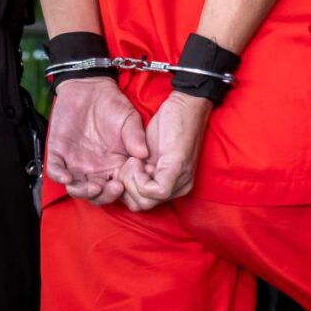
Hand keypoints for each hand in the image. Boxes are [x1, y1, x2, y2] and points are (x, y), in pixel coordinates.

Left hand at [46, 78, 148, 204]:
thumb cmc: (112, 104)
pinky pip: (56, 170)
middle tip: (112, 187)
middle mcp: (95, 168)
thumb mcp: (129, 119)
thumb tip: (144, 154)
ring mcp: (75, 163)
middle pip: (97, 194)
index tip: (126, 186)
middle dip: (104, 196)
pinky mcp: (58, 153)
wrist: (89, 87)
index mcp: (114, 165)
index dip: (121, 192)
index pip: (116, 188)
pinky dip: (60, 176)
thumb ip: (136, 136)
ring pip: (76, 187)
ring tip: (93, 187)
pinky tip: (66, 177)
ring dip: (83, 192)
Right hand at [119, 92, 212, 211]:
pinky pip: (154, 191)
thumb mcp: (150, 150)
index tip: (126, 166)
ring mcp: (180, 182)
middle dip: (126, 187)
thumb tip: (124, 185)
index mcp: (174, 185)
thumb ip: (141, 169)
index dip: (127, 187)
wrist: (186, 104)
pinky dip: (139, 178)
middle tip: (128, 164)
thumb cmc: (168, 124)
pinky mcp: (177, 171)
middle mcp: (179, 188)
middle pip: (141, 206)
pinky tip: (138, 159)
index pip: (142, 203)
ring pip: (145, 202)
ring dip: (131, 182)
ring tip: (133, 160)